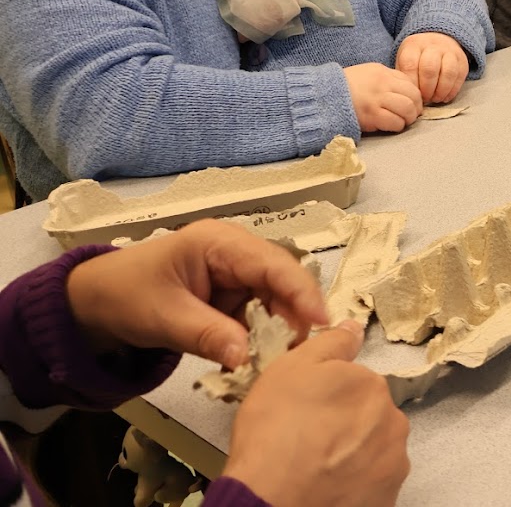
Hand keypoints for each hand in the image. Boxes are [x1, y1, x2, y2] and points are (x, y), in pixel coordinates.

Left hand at [66, 220, 325, 367]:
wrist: (93, 304)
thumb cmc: (125, 296)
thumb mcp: (164, 317)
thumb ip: (207, 335)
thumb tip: (248, 358)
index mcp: (220, 243)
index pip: (273, 263)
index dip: (300, 292)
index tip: (321, 323)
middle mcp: (237, 254)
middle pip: (281, 282)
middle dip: (293, 316)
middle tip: (300, 353)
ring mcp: (236, 276)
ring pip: (275, 302)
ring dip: (278, 332)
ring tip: (281, 362)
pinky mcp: (233, 298)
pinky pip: (258, 317)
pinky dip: (260, 339)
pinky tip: (260, 360)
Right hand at [221, 322, 410, 506]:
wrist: (271, 501)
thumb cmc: (275, 434)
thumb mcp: (291, 368)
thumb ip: (331, 343)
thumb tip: (353, 328)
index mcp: (372, 386)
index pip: (356, 384)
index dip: (328, 397)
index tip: (306, 411)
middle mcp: (393, 422)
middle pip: (369, 417)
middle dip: (345, 426)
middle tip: (308, 441)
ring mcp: (393, 463)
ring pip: (373, 451)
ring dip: (352, 457)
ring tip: (315, 468)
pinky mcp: (386, 498)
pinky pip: (371, 484)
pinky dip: (353, 485)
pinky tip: (326, 488)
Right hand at [343, 62, 422, 131]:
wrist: (322, 96)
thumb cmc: (344, 87)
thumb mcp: (367, 73)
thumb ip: (386, 79)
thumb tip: (405, 90)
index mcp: (382, 72)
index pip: (410, 82)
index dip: (415, 95)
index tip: (413, 103)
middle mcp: (382, 83)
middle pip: (413, 96)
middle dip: (416, 108)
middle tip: (411, 115)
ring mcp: (377, 99)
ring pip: (408, 109)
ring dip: (409, 118)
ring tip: (403, 121)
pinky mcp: (372, 115)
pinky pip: (395, 122)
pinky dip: (398, 126)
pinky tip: (392, 126)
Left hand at [395, 32, 468, 104]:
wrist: (439, 43)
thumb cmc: (417, 59)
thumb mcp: (404, 62)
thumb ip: (405, 77)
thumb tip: (408, 97)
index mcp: (413, 45)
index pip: (410, 65)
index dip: (412, 83)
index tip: (412, 93)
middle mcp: (432, 45)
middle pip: (429, 68)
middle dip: (427, 89)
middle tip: (424, 99)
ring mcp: (449, 51)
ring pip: (448, 72)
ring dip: (441, 91)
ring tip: (435, 99)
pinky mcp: (462, 60)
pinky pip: (459, 77)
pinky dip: (452, 91)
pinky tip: (444, 97)